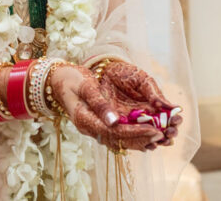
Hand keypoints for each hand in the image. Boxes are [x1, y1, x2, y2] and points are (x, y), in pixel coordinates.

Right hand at [47, 65, 162, 151]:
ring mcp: (93, 128)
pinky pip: (118, 135)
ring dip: (140, 140)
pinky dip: (133, 136)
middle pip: (119, 140)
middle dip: (142, 138)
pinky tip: (147, 133)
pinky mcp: (98, 125)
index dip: (136, 132)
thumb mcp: (85, 86)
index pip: (115, 132)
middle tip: (163, 135)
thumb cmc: (71, 79)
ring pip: (120, 141)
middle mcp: (90, 128)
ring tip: (160, 137)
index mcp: (85, 120)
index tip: (154, 130)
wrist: (57, 80)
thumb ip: (99, 104)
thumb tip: (115, 121)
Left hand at [98, 61, 181, 146]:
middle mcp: (146, 118)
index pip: (169, 118)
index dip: (175, 121)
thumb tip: (174, 107)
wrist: (104, 72)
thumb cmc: (127, 74)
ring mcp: (133, 124)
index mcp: (155, 107)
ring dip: (154, 141)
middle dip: (167, 135)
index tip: (176, 120)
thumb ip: (155, 94)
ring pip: (147, 138)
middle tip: (169, 133)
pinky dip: (138, 143)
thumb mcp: (143, 81)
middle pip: (161, 131)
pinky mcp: (119, 127)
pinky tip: (144, 145)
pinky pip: (130, 139)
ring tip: (157, 141)